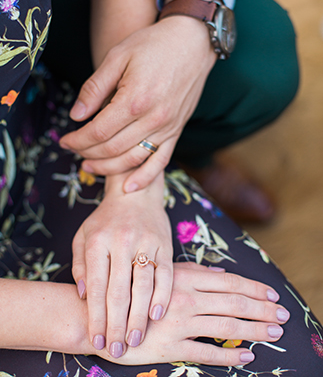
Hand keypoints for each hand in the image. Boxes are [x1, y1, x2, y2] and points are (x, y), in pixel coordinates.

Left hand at [59, 15, 215, 191]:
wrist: (192, 42)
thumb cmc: (152, 45)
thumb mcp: (117, 56)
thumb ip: (95, 88)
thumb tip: (76, 115)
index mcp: (134, 99)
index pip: (97, 132)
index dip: (76, 140)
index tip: (64, 140)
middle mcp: (152, 118)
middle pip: (112, 149)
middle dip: (87, 153)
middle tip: (73, 150)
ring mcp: (167, 127)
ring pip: (132, 159)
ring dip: (108, 168)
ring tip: (90, 167)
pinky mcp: (177, 130)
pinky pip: (161, 161)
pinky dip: (144, 177)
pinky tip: (129, 187)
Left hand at [72, 171, 172, 356]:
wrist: (136, 195)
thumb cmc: (106, 219)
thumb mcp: (84, 235)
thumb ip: (80, 264)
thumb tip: (82, 295)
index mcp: (98, 241)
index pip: (96, 286)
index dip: (96, 316)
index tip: (96, 339)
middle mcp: (122, 242)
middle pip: (119, 291)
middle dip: (116, 324)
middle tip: (116, 349)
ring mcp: (146, 242)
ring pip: (143, 286)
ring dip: (138, 317)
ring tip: (134, 339)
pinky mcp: (165, 244)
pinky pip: (166, 274)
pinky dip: (162, 296)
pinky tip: (156, 315)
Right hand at [94, 262, 289, 366]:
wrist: (99, 315)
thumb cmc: (132, 289)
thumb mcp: (163, 274)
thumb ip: (193, 273)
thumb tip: (221, 273)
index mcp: (186, 278)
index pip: (229, 282)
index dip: (254, 288)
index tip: (273, 294)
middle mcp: (187, 298)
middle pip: (234, 303)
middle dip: (262, 309)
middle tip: (284, 315)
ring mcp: (180, 323)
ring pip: (226, 326)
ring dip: (254, 330)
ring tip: (273, 332)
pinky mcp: (171, 346)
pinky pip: (207, 353)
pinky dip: (230, 356)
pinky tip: (247, 357)